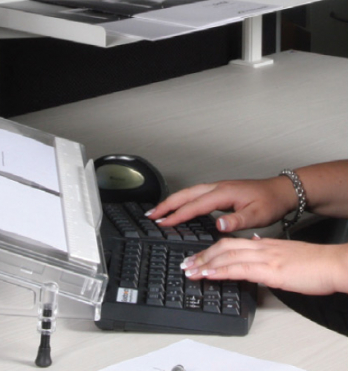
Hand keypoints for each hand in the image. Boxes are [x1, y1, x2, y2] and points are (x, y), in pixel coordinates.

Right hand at [146, 177, 296, 232]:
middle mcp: (217, 187)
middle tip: (151, 215)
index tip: (163, 223)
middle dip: (166, 205)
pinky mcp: (219, 190)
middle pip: (185, 195)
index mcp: (223, 193)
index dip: (177, 215)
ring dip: (172, 201)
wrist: (282, 191)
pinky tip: (179, 206)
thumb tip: (218, 225)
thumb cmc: (271, 203)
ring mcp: (217, 187)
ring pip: (188, 192)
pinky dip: (182, 199)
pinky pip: (195, 193)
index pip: (194, 206)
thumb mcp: (257, 215)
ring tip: (159, 211)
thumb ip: (236, 221)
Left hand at [181, 237, 347, 294]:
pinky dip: (220, 271)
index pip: (228, 244)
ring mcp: (264, 257)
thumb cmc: (314, 263)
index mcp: (262, 244)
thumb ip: (266, 254)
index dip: (209, 251)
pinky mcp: (270, 269)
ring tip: (190, 271)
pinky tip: (208, 274)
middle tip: (186, 265)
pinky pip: (238, 268)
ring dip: (204, 264)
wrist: (333, 263)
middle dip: (201, 256)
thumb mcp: (284, 255)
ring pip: (226, 256)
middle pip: (222, 247)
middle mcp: (259, 247)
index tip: (196, 259)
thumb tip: (253, 254)